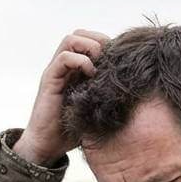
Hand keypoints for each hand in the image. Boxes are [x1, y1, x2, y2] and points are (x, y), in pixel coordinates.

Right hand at [11, 29, 109, 166]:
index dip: (105, 43)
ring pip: (71, 39)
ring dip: (89, 46)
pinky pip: (64, 58)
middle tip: (111, 57)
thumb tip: (132, 89)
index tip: (118, 58)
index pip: (89, 41)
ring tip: (100, 63)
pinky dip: (80, 60)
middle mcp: (64, 68)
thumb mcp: (96, 109)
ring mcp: (55, 72)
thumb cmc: (72, 132)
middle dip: (98, 39)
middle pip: (80, 34)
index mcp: (75, 71)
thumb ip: (107, 95)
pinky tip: (91, 75)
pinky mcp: (49, 80)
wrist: (47, 147)